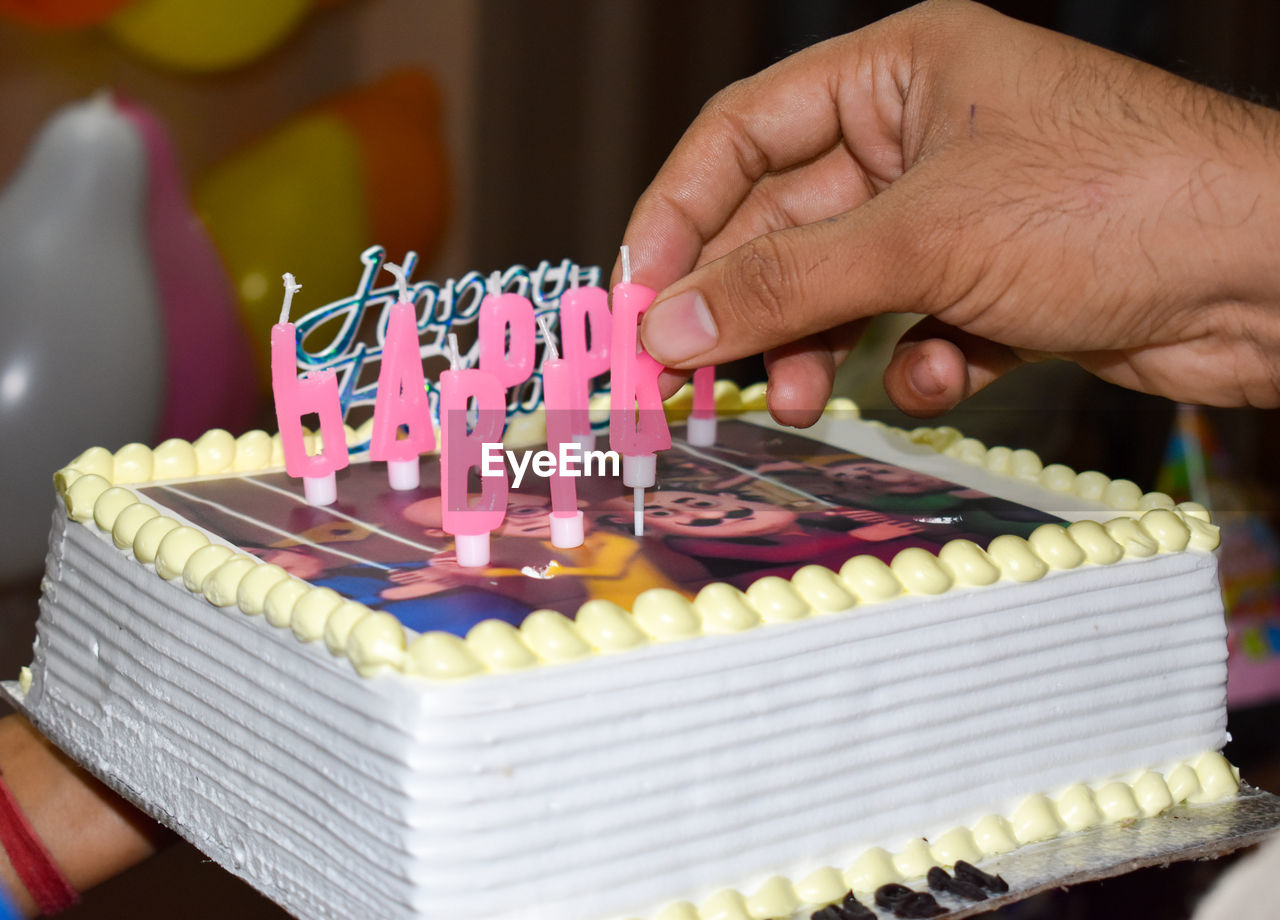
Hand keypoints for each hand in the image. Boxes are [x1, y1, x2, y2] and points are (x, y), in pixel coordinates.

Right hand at [621, 0, 1279, 423]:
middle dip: (746, 302)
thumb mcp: (925, 236)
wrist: (1274, 278)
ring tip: (798, 402)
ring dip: (815, 347)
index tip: (637, 297)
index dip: (678, 215)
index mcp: (900, 74)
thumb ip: (785, 282)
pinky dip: (912, 363)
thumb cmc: (1116, 203)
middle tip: (693, 376)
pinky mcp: (998, 285)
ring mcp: (960, 215)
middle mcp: (922, 138)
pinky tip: (937, 377)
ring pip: (843, 287)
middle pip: (787, 223)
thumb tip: (667, 323)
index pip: (743, 134)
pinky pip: (913, 327)